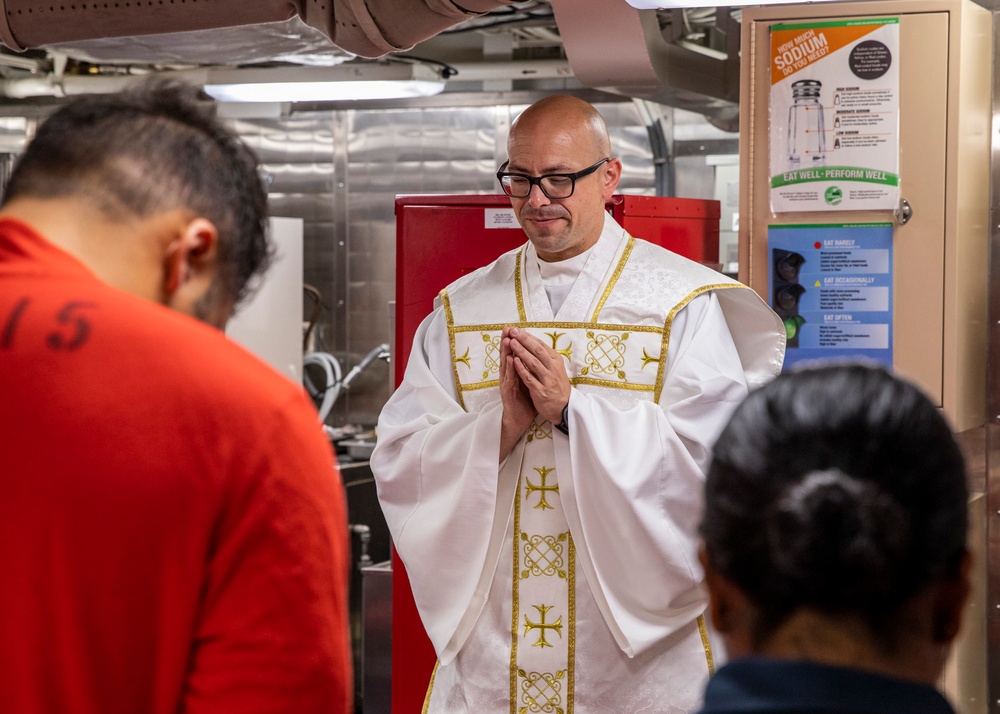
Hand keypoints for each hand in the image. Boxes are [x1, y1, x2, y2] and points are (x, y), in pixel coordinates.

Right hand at [499, 326, 535, 459]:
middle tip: (507, 328)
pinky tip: (510, 359)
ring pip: (506, 365)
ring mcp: (507, 383)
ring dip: (506, 352)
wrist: (519, 420)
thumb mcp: (527, 382)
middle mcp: (509, 376)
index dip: (514, 341)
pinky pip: (509, 379)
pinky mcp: (508, 393)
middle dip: (507, 341)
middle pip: (507, 356)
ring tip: (507, 339)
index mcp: (514, 372)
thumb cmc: (524, 400)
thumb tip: (533, 356)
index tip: (514, 328)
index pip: (513, 353)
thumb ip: (528, 369)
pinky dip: (510, 368)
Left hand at [504, 326, 570, 424]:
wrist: (564, 407)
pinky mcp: (541, 391)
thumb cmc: (557, 386)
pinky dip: (522, 369)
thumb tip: (532, 341)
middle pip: (538, 351)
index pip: (541, 345)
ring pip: (533, 363)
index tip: (517, 329)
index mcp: (556, 361)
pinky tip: (514, 361)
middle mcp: (553, 368)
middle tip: (513, 331)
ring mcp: (548, 380)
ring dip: (521, 352)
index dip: (528, 336)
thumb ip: (545, 357)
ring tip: (511, 343)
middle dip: (524, 340)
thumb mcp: (556, 368)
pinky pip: (530, 378)